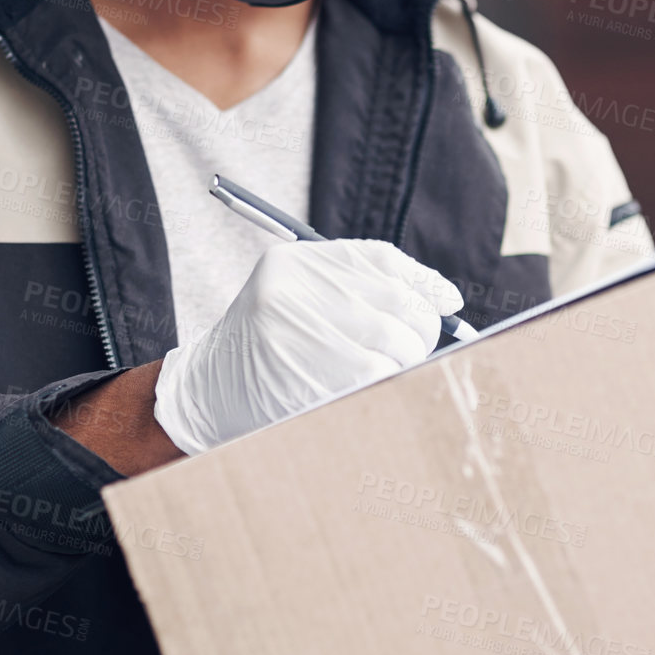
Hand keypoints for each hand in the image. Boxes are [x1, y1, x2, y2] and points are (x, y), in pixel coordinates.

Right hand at [153, 238, 463, 454]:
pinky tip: (370, 391)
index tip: (448, 303)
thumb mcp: (301, 301)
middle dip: (421, 330)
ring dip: (406, 364)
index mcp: (293, 263)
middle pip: (395, 302)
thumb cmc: (270, 348)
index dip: (423, 282)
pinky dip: (386, 387)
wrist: (206, 394)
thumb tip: (446, 300)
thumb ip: (359, 291)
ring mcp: (295, 334)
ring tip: (390, 372)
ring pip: (393, 345)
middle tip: (418, 348)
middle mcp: (291, 289)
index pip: (380, 260)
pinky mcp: (301, 378)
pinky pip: (374, 380)